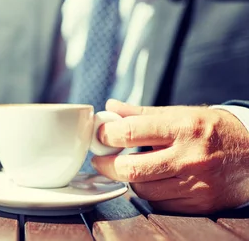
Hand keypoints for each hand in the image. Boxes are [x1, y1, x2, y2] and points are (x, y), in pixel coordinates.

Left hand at [92, 99, 248, 213]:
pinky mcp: (199, 204)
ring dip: (129, 180)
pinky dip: (150, 193)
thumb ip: (142, 113)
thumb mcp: (181, 113)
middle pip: (131, 169)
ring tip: (128, 167)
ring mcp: (195, 184)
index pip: (131, 132)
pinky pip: (160, 203)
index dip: (107, 135)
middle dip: (107, 165)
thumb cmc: (212, 131)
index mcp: (183, 127)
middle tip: (100, 159)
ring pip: (143, 190)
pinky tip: (152, 181)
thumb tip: (110, 108)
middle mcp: (190, 157)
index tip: (100, 136)